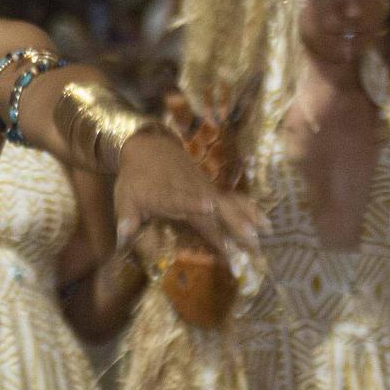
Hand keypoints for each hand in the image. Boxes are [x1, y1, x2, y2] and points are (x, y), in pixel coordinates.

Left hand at [113, 129, 264, 259]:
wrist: (149, 146)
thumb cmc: (135, 178)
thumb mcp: (124, 198)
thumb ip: (127, 220)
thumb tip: (123, 240)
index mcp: (166, 194)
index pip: (180, 199)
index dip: (193, 202)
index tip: (208, 206)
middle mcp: (190, 191)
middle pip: (212, 208)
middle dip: (230, 224)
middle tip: (249, 243)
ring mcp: (204, 189)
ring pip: (227, 204)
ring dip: (245, 219)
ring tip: (263, 235)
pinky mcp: (212, 188)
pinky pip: (233, 199)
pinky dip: (249, 209)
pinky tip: (266, 221)